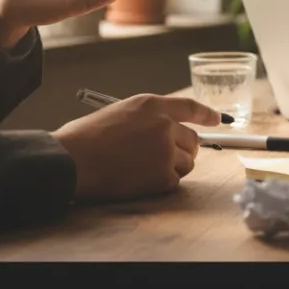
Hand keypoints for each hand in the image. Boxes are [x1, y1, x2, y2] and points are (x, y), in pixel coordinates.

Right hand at [53, 94, 221, 202]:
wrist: (70, 161)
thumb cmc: (84, 138)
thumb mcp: (119, 113)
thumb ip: (147, 120)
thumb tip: (166, 132)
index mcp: (151, 105)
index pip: (189, 107)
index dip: (206, 114)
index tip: (218, 120)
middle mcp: (164, 125)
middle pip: (192, 140)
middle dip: (184, 149)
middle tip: (167, 157)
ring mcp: (165, 151)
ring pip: (186, 162)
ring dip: (172, 167)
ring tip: (143, 168)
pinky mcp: (162, 175)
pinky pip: (174, 181)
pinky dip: (161, 183)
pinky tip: (139, 179)